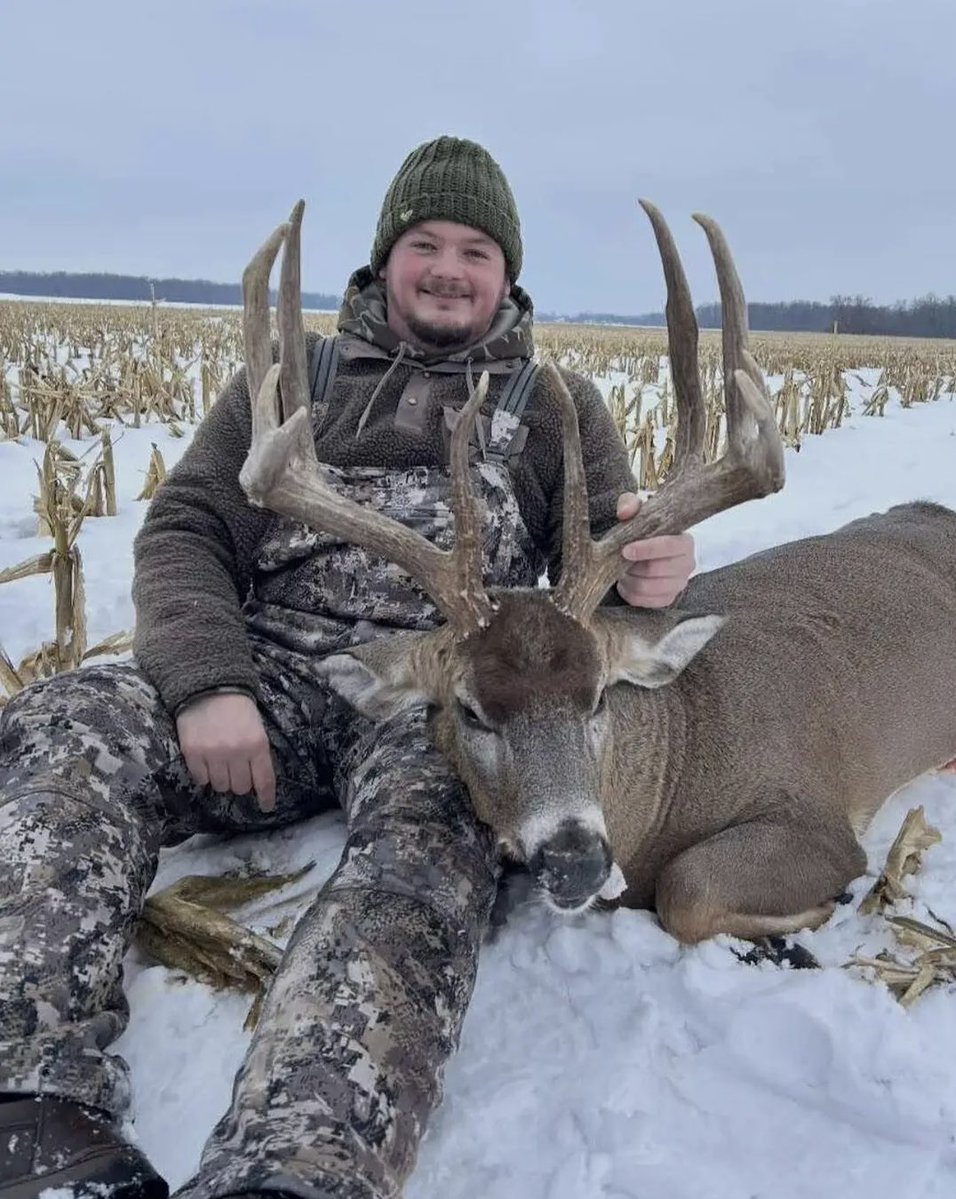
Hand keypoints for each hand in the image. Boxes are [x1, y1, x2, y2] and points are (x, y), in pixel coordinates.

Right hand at [175, 693, 276, 812]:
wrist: (209, 686)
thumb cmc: (237, 708)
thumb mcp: (257, 727)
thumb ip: (257, 753)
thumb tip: (256, 781)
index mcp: (257, 744)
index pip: (264, 780)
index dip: (266, 797)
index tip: (266, 806)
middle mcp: (236, 752)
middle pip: (240, 787)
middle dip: (240, 783)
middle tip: (236, 770)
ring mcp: (213, 753)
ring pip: (220, 786)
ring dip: (221, 779)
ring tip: (220, 763)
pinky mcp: (192, 753)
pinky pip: (201, 779)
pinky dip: (204, 775)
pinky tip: (206, 762)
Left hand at [614, 491, 695, 608]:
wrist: (647, 551)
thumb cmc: (644, 531)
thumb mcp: (637, 514)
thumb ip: (630, 505)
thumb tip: (625, 512)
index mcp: (685, 542)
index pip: (668, 546)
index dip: (645, 549)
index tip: (625, 550)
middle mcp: (688, 564)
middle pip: (656, 570)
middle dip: (632, 567)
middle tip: (618, 561)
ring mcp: (679, 584)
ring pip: (648, 588)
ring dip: (628, 580)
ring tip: (620, 571)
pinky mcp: (668, 599)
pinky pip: (645, 602)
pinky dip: (630, 593)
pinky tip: (625, 583)